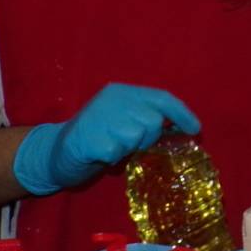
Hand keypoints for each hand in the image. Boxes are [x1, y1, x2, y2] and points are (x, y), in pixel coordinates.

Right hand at [13, 84, 199, 195]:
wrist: (54, 152)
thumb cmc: (99, 137)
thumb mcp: (125, 121)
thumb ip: (149, 119)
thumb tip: (185, 128)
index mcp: (123, 92)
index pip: (162, 97)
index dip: (182, 113)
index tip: (196, 130)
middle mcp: (112, 99)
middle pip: (152, 121)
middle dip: (148, 138)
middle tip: (129, 144)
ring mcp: (99, 116)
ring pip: (136, 137)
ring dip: (128, 148)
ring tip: (112, 147)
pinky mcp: (88, 138)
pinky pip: (116, 152)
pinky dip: (111, 158)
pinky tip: (99, 154)